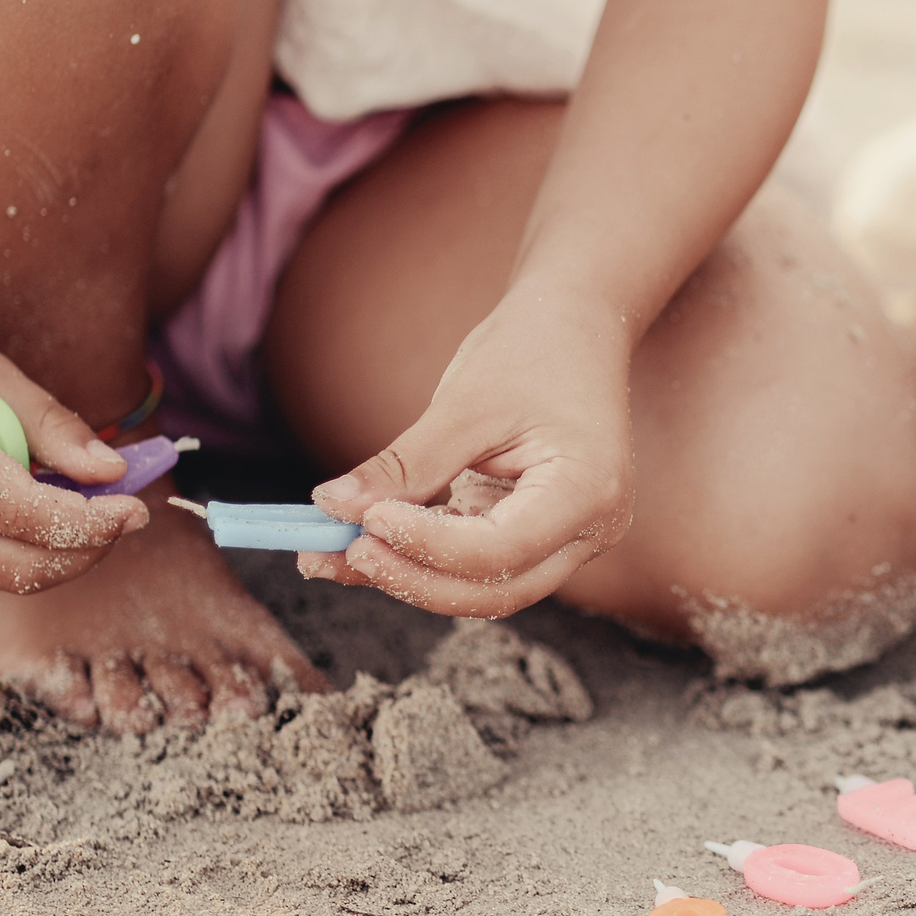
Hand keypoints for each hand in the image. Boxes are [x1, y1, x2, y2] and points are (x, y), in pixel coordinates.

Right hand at [0, 319, 142, 592]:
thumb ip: (50, 424)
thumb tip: (113, 471)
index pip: (17, 511)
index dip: (87, 520)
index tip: (136, 508)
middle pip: (16, 565)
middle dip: (86, 548)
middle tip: (128, 515)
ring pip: (4, 579)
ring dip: (61, 552)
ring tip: (81, 502)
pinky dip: (25, 554)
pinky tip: (35, 514)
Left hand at [301, 282, 636, 615]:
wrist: (575, 325)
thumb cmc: (533, 350)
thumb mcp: (467, 402)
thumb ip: (406, 465)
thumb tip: (334, 508)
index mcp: (586, 492)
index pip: (501, 550)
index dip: (428, 545)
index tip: (366, 520)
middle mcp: (588, 530)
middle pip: (495, 590)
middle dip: (413, 578)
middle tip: (341, 550)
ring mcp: (566, 539)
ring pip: (482, 589)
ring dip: (407, 576)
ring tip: (327, 555)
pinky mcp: (533, 533)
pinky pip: (473, 563)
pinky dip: (418, 557)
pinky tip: (358, 543)